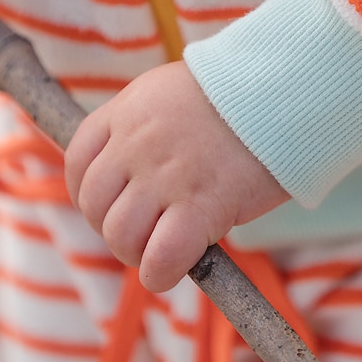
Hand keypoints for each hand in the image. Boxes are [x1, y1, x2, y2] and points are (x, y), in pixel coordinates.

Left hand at [65, 61, 288, 291]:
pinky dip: (160, 273)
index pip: (78, 162)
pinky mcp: (201, 206)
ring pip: (120, 235)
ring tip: (160, 251)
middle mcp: (136, 145)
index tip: (109, 207)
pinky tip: (171, 269)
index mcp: (127, 112)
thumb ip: (146, 125)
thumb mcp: (173, 92)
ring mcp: (165, 177)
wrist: (283, 88)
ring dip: (135, 253)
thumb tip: (134, 171)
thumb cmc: (241, 93)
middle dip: (113, 228)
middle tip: (144, 233)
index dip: (87, 195)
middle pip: (94, 205)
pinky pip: (161, 257)